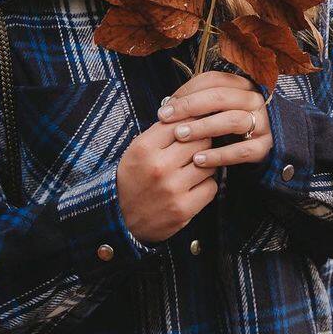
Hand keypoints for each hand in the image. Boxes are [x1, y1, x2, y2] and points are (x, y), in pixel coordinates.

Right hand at [114, 105, 218, 244]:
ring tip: (194, 167)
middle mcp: (159, 167)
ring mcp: (172, 189)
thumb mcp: (137, 150)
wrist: (121, 221)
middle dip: (202, 142)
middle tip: (198, 147)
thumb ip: (161, 131)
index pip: (181, 122)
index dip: (192, 122)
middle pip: (200, 140)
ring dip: (205, 164)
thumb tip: (189, 112)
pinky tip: (194, 186)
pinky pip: (211, 186)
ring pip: (209, 162)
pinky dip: (206, 185)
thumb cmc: (132, 180)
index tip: (196, 124)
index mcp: (144, 148)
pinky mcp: (183, 209)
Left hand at [155, 70, 272, 172]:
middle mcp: (255, 100)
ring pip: (233, 120)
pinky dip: (219, 156)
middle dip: (190, 106)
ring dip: (203, 127)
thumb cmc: (227, 128)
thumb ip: (196, 105)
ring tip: (180, 136)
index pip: (213, 80)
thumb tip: (168, 106)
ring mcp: (263, 123)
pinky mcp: (265, 147)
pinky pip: (242, 151)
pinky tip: (198, 160)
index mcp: (241, 86)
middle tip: (166, 119)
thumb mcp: (215, 111)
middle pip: (221, 96)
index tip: (165, 108)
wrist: (256, 152)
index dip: (187, 91)